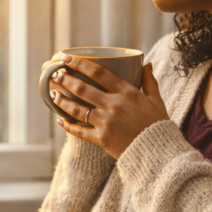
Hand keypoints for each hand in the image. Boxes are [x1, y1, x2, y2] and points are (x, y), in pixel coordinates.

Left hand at [47, 55, 169, 158]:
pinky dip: (68, 125)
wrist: (159, 153)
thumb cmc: (157, 124)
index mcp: (127, 92)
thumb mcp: (156, 100)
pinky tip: (59, 119)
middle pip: (83, 89)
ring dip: (62, 100)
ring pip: (77, 109)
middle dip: (66, 80)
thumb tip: (147, 64)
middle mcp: (114, 105)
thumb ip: (149, 81)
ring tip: (52, 93)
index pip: (99, 73)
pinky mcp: (102, 139)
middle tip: (55, 75)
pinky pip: (80, 131)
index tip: (66, 58)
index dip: (80, 64)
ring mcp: (106, 122)